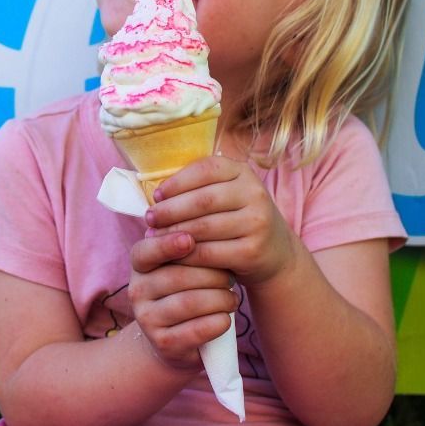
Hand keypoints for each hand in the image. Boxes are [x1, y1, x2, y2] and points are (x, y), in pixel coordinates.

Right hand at [128, 231, 237, 371]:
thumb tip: (207, 225)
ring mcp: (147, 319)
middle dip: (212, 275)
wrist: (173, 340)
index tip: (190, 239)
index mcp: (139, 266)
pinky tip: (226, 319)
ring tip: (232, 298)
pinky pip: (196, 330)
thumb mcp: (179, 266)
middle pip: (177, 276)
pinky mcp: (164, 343)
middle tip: (231, 277)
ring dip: (219, 299)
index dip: (167, 245)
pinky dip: (218, 322)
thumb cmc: (184, 291)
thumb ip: (189, 246)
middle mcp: (136, 291)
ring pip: (189, 303)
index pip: (145, 251)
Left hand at [146, 155, 298, 286]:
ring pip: (204, 228)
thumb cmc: (237, 218)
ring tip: (154, 237)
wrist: (275, 252)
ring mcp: (257, 223)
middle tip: (149, 218)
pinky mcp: (253, 251)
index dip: (177, 182)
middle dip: (170, 210)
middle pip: (202, 200)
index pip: (205, 169)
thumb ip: (199, 187)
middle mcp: (254, 194)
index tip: (156, 195)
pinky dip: (186, 255)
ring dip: (173, 233)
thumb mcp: (226, 194)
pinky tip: (172, 256)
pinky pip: (209, 253)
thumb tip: (156, 194)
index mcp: (243, 172)